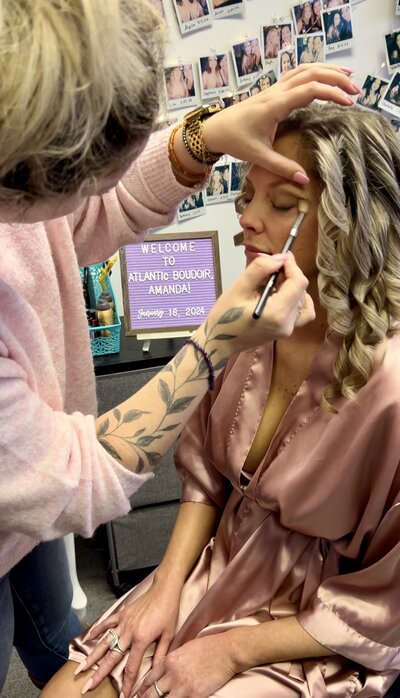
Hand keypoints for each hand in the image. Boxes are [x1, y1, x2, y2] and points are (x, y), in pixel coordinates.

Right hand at [75, 577, 181, 693]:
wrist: (164, 590)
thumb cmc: (168, 611)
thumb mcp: (168, 635)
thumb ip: (160, 655)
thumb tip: (155, 673)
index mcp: (141, 640)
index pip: (131, 667)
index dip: (127, 684)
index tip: (122, 697)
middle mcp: (129, 632)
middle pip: (111, 658)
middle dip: (99, 674)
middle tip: (87, 686)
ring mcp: (123, 622)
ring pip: (104, 642)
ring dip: (92, 656)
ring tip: (81, 667)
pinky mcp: (122, 614)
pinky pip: (106, 623)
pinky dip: (96, 630)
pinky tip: (88, 638)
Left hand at [136, 633, 236, 697]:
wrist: (226, 650)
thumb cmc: (208, 647)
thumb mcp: (184, 649)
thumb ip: (172, 660)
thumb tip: (164, 670)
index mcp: (169, 661)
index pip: (150, 678)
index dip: (142, 689)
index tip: (137, 695)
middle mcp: (173, 674)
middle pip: (152, 693)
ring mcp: (183, 686)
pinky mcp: (194, 695)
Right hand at [200, 251, 314, 357]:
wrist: (219, 341)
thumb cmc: (224, 315)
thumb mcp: (239, 287)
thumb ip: (261, 269)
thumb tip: (280, 258)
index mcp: (277, 313)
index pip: (298, 283)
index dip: (293, 265)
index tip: (282, 256)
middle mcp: (287, 323)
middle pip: (301, 291)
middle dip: (290, 275)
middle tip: (272, 268)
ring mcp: (288, 330)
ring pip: (304, 301)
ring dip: (293, 287)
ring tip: (275, 283)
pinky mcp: (285, 332)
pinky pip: (302, 314)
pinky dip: (298, 301)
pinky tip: (283, 295)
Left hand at [202, 64, 360, 182]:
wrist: (215, 129)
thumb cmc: (235, 141)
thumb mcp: (259, 156)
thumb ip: (282, 167)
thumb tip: (304, 179)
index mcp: (274, 105)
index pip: (309, 89)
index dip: (332, 93)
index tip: (348, 103)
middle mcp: (276, 92)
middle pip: (311, 73)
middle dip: (336, 79)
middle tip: (355, 91)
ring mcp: (274, 88)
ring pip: (304, 69)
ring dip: (327, 70)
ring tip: (348, 78)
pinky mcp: (273, 91)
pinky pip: (297, 74)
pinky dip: (315, 72)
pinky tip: (325, 78)